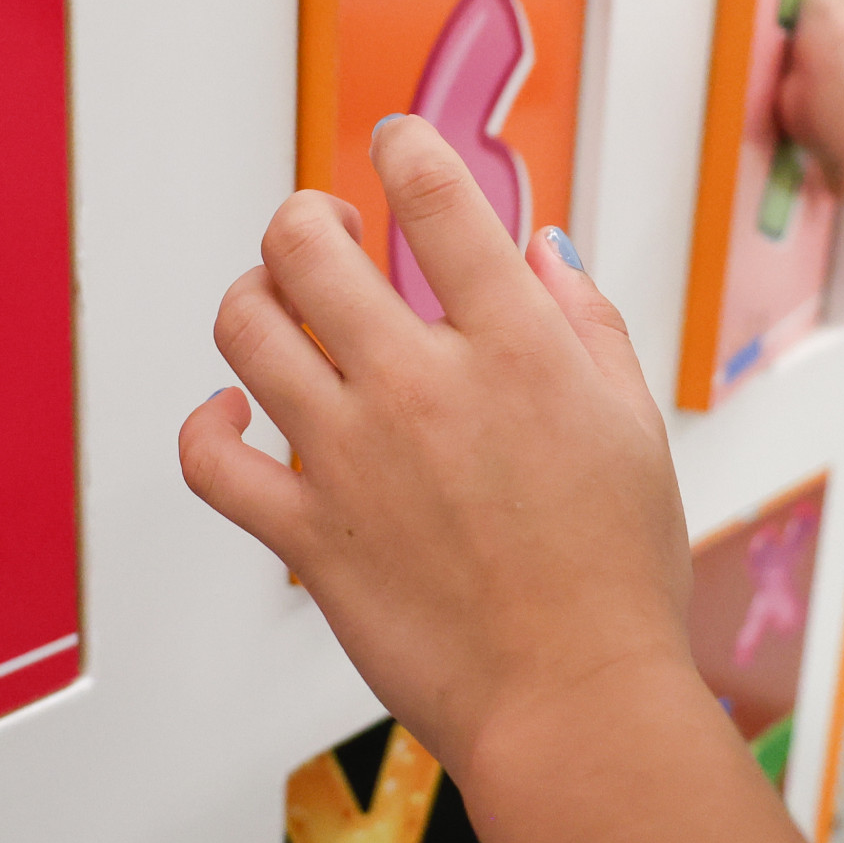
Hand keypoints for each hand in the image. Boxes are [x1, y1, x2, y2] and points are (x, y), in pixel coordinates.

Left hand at [179, 114, 692, 778]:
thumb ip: (586, 319)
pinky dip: (207, 421)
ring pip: (245, 327)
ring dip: (251, 297)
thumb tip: (543, 244)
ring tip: (277, 307)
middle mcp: (420, 384)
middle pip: (304, 245)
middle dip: (303, 217)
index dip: (403, 142)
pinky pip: (209, 457)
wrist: (576, 701)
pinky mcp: (305, 533)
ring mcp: (351, 457)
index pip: (433, 195)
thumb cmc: (617, 574)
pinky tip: (234, 411)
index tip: (395, 142)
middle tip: (322, 230)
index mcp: (514, 346)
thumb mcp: (636, 425)